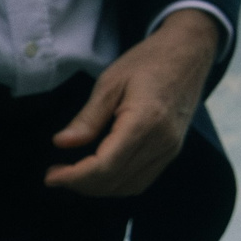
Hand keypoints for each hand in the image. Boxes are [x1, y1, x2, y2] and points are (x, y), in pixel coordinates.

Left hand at [44, 10, 223, 196]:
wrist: (189, 52)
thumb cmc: (148, 61)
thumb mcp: (110, 82)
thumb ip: (87, 118)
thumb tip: (61, 143)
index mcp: (144, 122)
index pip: (105, 166)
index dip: (74, 177)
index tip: (50, 176)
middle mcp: (162, 142)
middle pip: (115, 181)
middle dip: (80, 184)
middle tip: (55, 174)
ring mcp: (170, 149)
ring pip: (129, 187)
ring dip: (97, 188)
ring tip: (73, 174)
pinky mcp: (172, 151)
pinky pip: (142, 180)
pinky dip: (117, 184)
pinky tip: (98, 172)